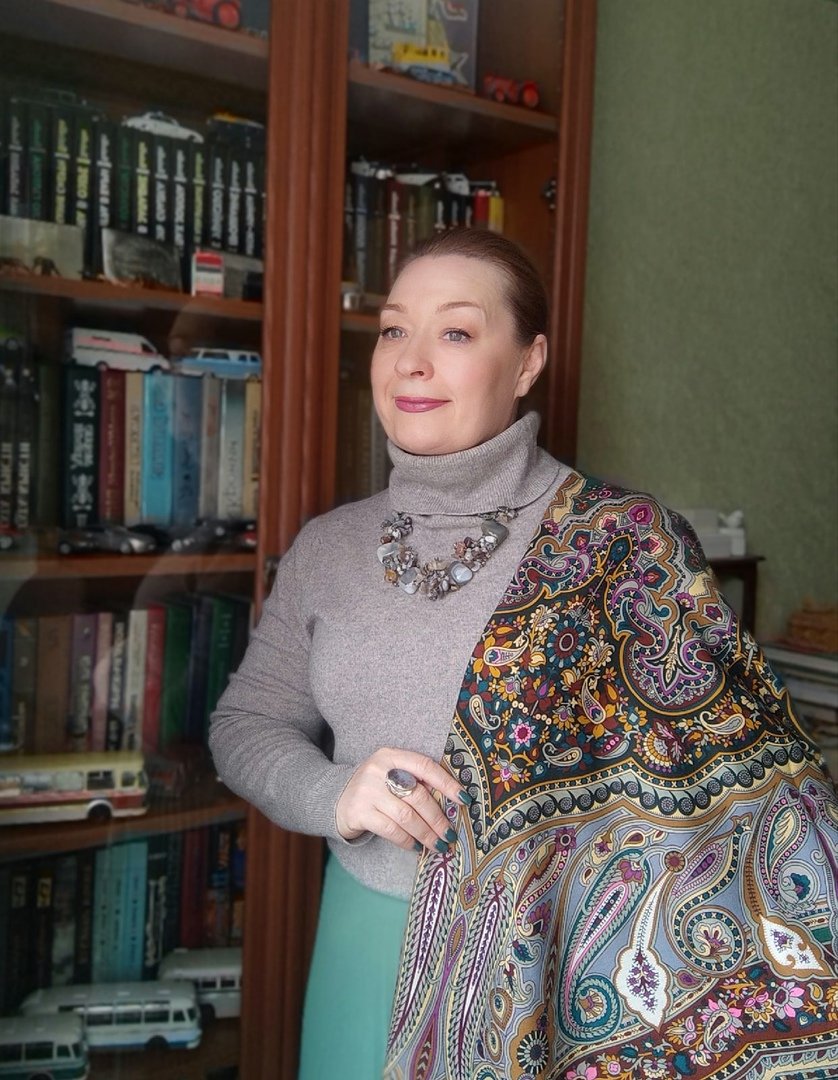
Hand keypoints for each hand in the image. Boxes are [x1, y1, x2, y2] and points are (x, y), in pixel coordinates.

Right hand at [335, 747, 470, 852]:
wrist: (335, 798)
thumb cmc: (375, 789)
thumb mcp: (391, 775)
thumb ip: (415, 782)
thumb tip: (452, 804)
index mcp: (391, 755)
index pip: (425, 766)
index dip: (447, 783)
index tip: (464, 800)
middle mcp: (379, 770)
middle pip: (417, 796)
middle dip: (438, 818)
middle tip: (450, 834)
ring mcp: (367, 791)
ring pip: (406, 816)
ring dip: (426, 834)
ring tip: (438, 845)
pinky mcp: (359, 812)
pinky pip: (391, 830)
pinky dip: (407, 840)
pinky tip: (415, 847)